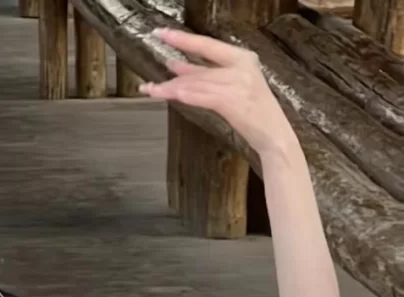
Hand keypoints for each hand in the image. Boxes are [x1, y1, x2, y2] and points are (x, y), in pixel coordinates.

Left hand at [141, 28, 295, 159]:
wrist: (274, 135)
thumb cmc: (254, 113)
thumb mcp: (235, 86)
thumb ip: (209, 76)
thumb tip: (177, 67)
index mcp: (243, 57)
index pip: (207, 45)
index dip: (183, 39)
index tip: (163, 34)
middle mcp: (241, 66)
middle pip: (198, 67)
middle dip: (172, 70)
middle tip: (148, 70)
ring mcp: (237, 83)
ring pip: (197, 84)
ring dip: (171, 88)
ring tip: (151, 89)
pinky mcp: (233, 102)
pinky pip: (203, 97)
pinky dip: (187, 96)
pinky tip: (171, 94)